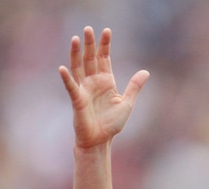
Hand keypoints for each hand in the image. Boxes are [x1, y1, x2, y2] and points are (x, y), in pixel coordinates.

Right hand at [58, 27, 148, 148]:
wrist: (100, 140)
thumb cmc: (111, 123)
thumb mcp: (127, 103)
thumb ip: (134, 87)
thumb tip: (146, 72)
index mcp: (106, 81)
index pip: (104, 58)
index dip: (105, 45)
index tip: (106, 31)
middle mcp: (93, 82)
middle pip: (90, 59)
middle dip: (90, 44)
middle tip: (88, 29)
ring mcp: (84, 89)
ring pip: (78, 67)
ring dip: (76, 54)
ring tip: (76, 39)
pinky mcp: (77, 100)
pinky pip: (71, 87)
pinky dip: (67, 78)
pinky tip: (63, 68)